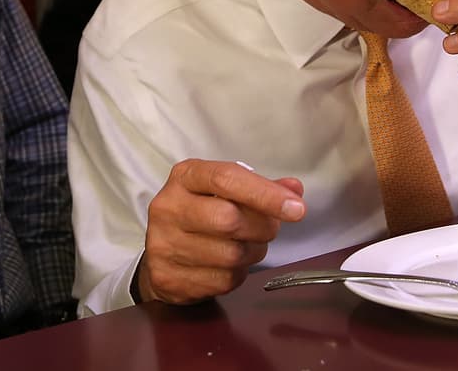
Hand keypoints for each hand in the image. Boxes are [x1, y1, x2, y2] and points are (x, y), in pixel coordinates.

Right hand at [136, 159, 305, 304]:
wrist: (160, 255)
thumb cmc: (200, 215)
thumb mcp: (224, 191)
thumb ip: (259, 188)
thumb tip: (294, 189)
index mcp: (185, 177)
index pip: (227, 179)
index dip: (266, 194)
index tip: (296, 208)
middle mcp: (169, 207)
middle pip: (230, 219)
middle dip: (262, 227)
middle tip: (268, 228)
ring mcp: (164, 244)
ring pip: (231, 254)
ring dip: (253, 252)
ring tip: (247, 245)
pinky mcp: (168, 277)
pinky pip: (223, 280)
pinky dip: (237, 274)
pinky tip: (228, 264)